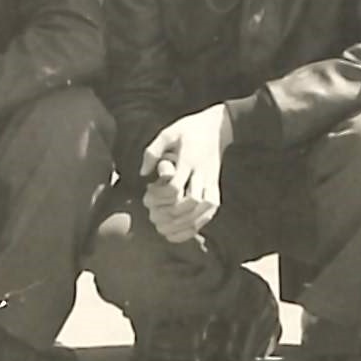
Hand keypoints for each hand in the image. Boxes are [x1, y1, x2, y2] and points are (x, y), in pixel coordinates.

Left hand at [139, 106, 231, 240]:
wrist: (218, 127)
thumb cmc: (189, 129)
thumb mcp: (169, 133)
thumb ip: (153, 151)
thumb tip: (142, 173)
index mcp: (188, 160)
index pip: (175, 187)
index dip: (159, 197)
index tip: (148, 194)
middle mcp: (202, 174)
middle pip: (190, 204)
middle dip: (170, 214)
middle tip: (153, 215)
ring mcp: (211, 182)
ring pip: (203, 211)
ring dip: (183, 225)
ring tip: (164, 229)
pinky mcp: (216, 188)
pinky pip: (210, 213)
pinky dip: (196, 226)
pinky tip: (181, 232)